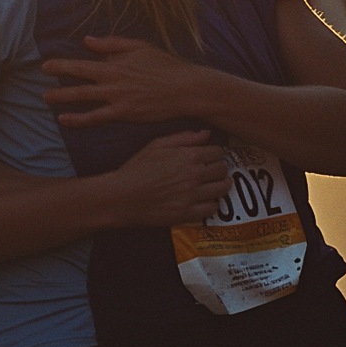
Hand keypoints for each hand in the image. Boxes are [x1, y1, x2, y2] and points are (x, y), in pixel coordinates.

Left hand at [43, 36, 213, 127]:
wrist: (184, 88)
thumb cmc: (165, 66)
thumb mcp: (140, 46)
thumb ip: (112, 44)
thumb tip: (87, 40)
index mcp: (115, 63)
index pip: (82, 63)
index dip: (62, 65)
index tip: (46, 66)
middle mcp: (112, 80)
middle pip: (78, 80)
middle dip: (58, 80)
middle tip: (40, 83)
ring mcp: (117, 98)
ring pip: (83, 98)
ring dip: (62, 99)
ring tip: (46, 100)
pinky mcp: (124, 114)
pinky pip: (96, 118)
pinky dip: (79, 119)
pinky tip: (65, 120)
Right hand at [107, 131, 229, 226]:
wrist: (123, 196)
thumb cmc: (138, 168)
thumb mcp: (157, 145)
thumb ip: (184, 138)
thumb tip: (207, 133)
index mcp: (189, 156)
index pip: (218, 152)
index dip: (214, 154)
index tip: (210, 158)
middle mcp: (195, 175)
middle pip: (222, 170)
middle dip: (219, 169)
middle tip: (212, 172)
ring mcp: (192, 195)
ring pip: (222, 189)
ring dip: (220, 186)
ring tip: (212, 185)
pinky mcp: (188, 212)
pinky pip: (212, 208)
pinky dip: (211, 203)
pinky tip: (203, 200)